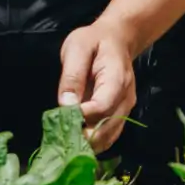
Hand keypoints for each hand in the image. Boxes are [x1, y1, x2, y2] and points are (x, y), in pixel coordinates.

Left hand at [58, 21, 137, 153]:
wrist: (117, 39)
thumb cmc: (94, 41)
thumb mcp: (77, 48)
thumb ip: (72, 76)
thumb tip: (66, 104)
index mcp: (117, 78)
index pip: (102, 107)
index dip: (82, 117)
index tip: (61, 117)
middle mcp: (126, 98)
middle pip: (107, 128)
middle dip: (82, 137)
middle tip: (58, 138)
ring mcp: (125, 108)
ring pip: (108, 137)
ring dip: (87, 144)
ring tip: (64, 142)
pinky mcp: (120, 115)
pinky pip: (108, 136)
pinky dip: (93, 143)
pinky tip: (75, 141)